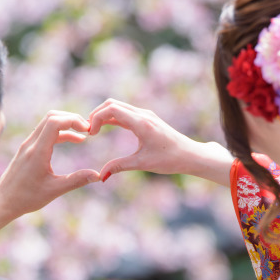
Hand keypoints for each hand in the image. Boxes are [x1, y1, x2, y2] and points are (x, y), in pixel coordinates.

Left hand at [0, 111, 99, 248]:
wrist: (2, 202)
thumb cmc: (26, 198)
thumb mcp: (54, 191)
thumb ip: (76, 180)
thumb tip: (98, 175)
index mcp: (37, 152)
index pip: (55, 123)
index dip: (73, 121)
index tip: (88, 130)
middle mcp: (31, 144)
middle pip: (52, 117)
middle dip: (72, 119)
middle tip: (89, 129)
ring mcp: (28, 145)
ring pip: (48, 122)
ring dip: (67, 124)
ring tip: (84, 134)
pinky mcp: (27, 148)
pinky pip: (45, 132)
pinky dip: (61, 132)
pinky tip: (74, 140)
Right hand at [88, 99, 232, 185]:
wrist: (190, 155)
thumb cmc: (170, 159)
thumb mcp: (143, 164)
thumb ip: (120, 166)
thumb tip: (101, 176)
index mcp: (142, 123)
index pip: (112, 109)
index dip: (96, 118)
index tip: (91, 134)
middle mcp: (143, 114)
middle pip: (111, 103)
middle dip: (96, 114)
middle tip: (88, 131)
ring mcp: (145, 115)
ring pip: (118, 106)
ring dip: (103, 115)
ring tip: (93, 131)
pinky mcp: (146, 119)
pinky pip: (125, 112)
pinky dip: (112, 117)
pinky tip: (104, 128)